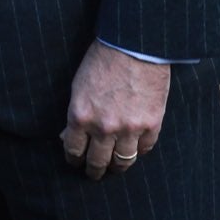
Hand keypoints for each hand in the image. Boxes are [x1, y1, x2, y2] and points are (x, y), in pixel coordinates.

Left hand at [60, 41, 169, 180]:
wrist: (135, 46)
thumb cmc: (103, 60)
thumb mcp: (78, 86)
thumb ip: (75, 114)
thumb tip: (67, 136)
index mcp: (81, 116)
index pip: (74, 151)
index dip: (74, 159)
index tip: (76, 161)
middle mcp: (104, 127)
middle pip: (97, 162)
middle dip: (94, 170)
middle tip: (94, 173)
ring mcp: (130, 128)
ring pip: (122, 161)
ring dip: (117, 166)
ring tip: (115, 167)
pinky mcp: (152, 124)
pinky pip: (145, 149)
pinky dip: (139, 150)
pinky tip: (135, 148)